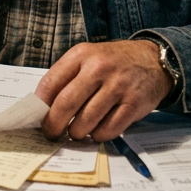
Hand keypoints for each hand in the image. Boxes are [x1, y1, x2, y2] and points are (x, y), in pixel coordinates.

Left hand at [34, 39, 172, 142]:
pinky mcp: (134, 104)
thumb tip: (42, 109)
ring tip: (77, 132)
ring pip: (86, 121)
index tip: (37, 119)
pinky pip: (108, 130)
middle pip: (66, 105)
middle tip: (52, 134)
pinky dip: (98, 136)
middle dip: (54, 125)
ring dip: (77, 133)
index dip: (40, 106)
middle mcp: (99, 68)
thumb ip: (66, 78)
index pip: (50, 83)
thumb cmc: (113, 63)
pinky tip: (97, 130)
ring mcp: (118, 86)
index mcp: (81, 55)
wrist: (153, 60)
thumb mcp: (87, 58)